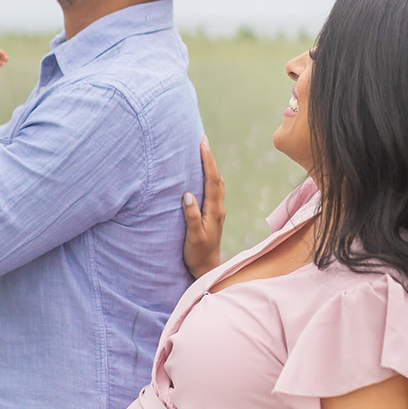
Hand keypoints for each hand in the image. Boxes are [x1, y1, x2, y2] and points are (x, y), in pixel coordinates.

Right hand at [182, 135, 225, 278]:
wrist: (208, 268)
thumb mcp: (193, 237)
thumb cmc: (198, 254)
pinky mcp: (213, 213)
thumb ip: (191, 216)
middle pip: (216, 176)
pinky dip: (209, 175)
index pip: (211, 180)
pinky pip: (213, 189)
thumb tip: (188, 194)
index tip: (202, 144)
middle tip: (202, 140)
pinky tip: (204, 173)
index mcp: (214, 210)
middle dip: (210, 157)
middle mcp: (218, 207)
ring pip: (216, 182)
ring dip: (211, 165)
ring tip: (203, 151)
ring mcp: (217, 210)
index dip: (207, 161)